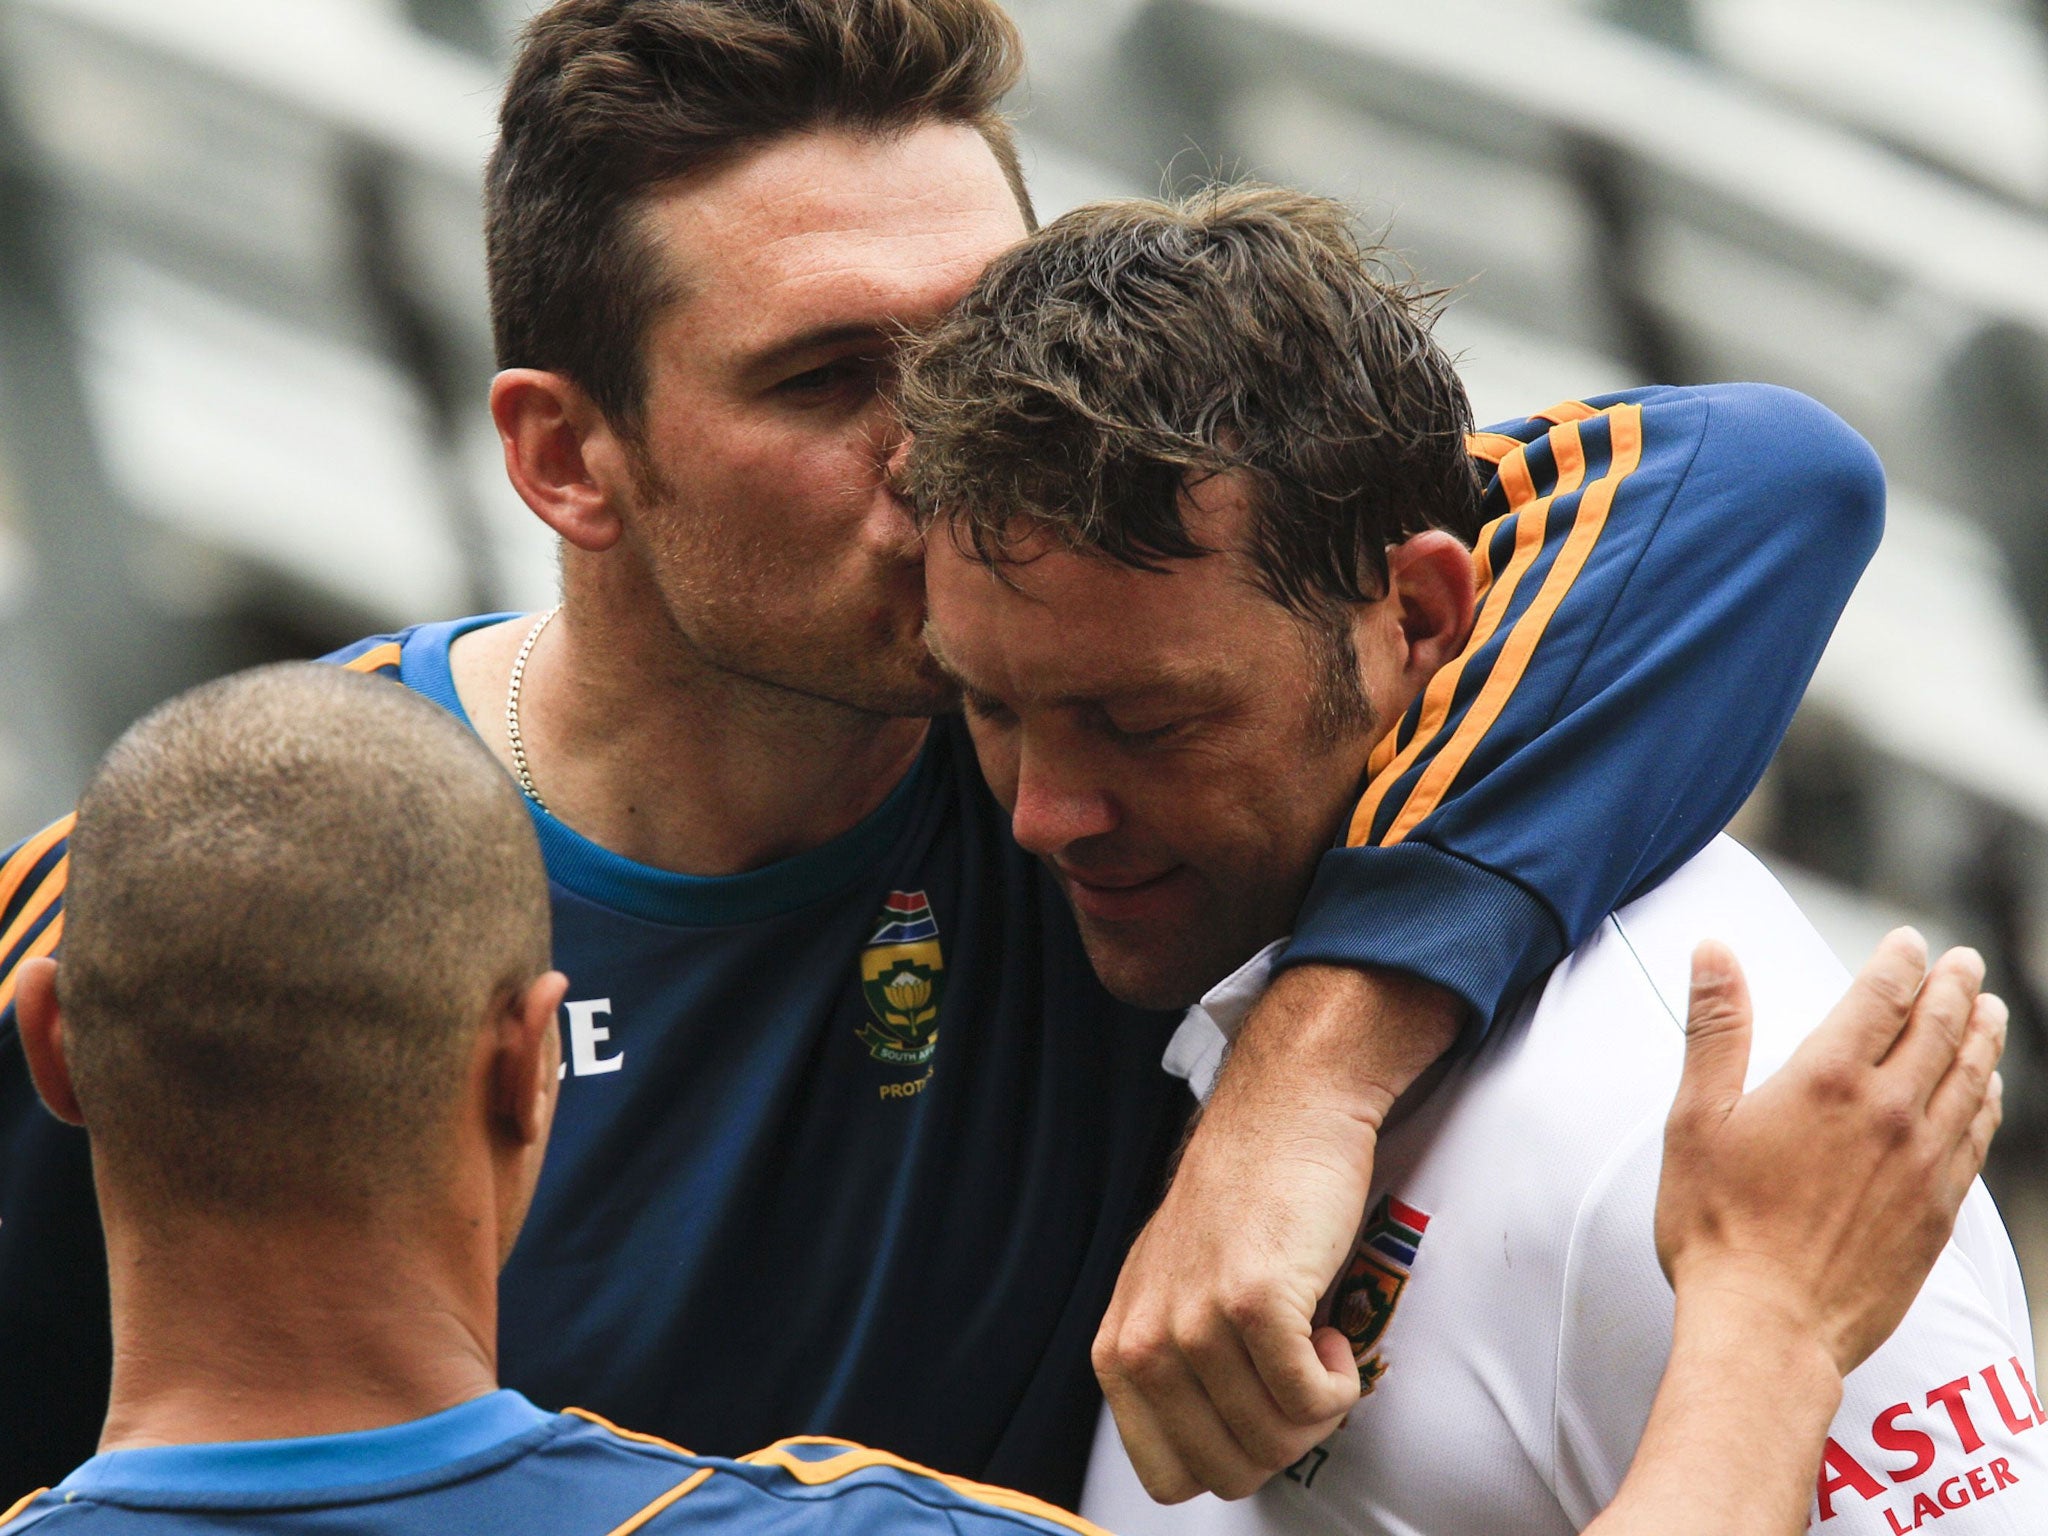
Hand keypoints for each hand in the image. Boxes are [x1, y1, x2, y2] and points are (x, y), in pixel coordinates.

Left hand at [1093, 964, 1459, 1501]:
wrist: (1285, 1114)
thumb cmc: (1246, 1201)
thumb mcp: (1174, 1288)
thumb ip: (1173, 1365)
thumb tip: (1211, 1449)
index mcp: (1120, 1349)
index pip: (1165, 1476)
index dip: (1229, 1460)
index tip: (1260, 1414)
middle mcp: (1147, 1341)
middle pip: (1226, 1471)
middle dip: (1281, 1443)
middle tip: (1302, 1381)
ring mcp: (1196, 1322)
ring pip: (1275, 1440)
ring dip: (1318, 1408)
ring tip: (1318, 1345)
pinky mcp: (1252, 1302)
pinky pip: (1311, 1402)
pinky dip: (1340, 1384)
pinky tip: (1334, 1333)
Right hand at [1656, 929, 2005, 1377]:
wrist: (1768, 1325)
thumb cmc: (1717, 1225)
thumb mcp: (1695, 1117)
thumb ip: (1715, 1028)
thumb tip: (1714, 952)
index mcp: (1826, 1080)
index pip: (1881, 998)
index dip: (1899, 962)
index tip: (1911, 942)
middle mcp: (1888, 1112)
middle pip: (1938, 1030)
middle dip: (1954, 988)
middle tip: (1964, 963)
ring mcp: (1922, 1163)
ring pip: (1970, 1080)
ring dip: (1982, 1037)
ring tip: (1989, 1011)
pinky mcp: (1938, 1210)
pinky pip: (1978, 1138)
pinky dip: (1988, 1101)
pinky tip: (1987, 1090)